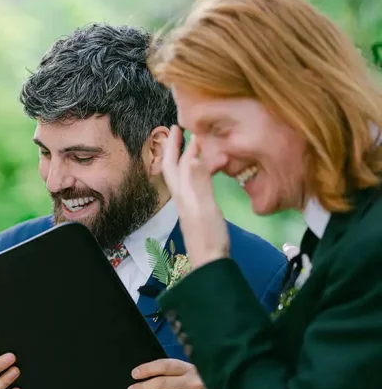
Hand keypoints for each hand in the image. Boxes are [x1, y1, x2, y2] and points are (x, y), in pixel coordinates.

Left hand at [161, 125, 228, 268]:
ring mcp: (191, 204)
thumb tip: (193, 154)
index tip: (180, 126)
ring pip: (186, 174)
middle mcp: (182, 196)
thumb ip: (199, 179)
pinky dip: (203, 171)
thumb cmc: (208, 235)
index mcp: (181, 192)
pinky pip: (197, 184)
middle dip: (175, 148)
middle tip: (182, 131)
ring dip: (191, 158)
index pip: (175, 163)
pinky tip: (213, 171)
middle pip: (175, 167)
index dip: (175, 144)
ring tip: (201, 146)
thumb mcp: (204, 205)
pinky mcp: (201, 211)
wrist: (211, 263)